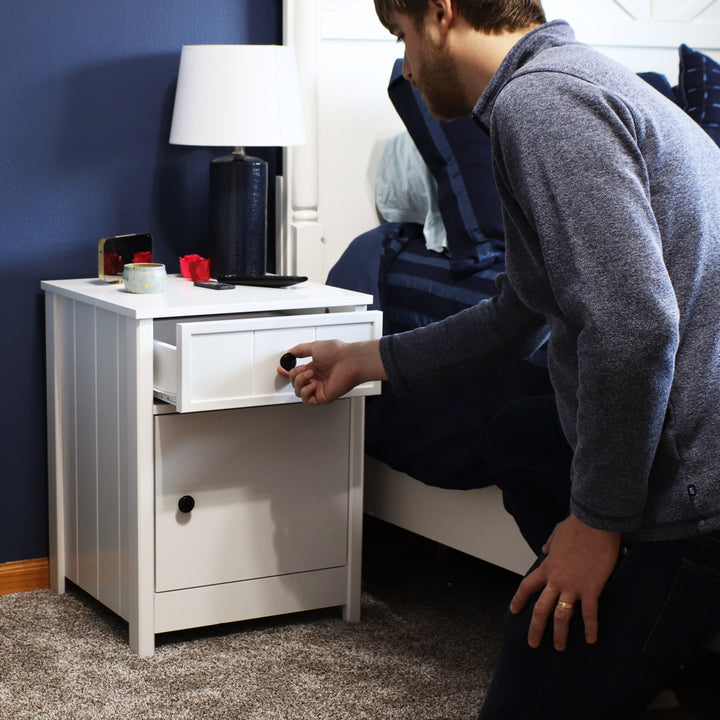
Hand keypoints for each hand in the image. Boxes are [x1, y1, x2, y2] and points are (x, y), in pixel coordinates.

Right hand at [277, 339, 385, 404]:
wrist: (351, 360)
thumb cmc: (339, 353)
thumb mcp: (315, 346)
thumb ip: (301, 349)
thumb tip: (291, 351)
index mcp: (314, 367)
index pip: (296, 373)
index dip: (287, 373)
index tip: (280, 369)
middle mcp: (317, 378)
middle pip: (295, 383)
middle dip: (295, 375)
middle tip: (305, 369)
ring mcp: (320, 388)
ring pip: (299, 392)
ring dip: (301, 382)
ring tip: (310, 375)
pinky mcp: (323, 396)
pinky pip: (307, 400)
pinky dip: (306, 392)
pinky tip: (312, 384)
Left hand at [509, 513, 620, 650]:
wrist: (594, 523)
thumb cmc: (577, 526)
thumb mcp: (557, 534)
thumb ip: (550, 545)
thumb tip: (546, 549)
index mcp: (547, 567)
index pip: (527, 586)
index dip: (519, 600)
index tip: (513, 611)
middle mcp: (556, 579)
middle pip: (541, 609)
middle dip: (535, 628)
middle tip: (532, 644)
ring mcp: (573, 586)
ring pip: (562, 616)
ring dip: (560, 634)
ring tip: (559, 647)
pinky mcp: (591, 588)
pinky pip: (589, 613)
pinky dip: (590, 628)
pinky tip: (591, 640)